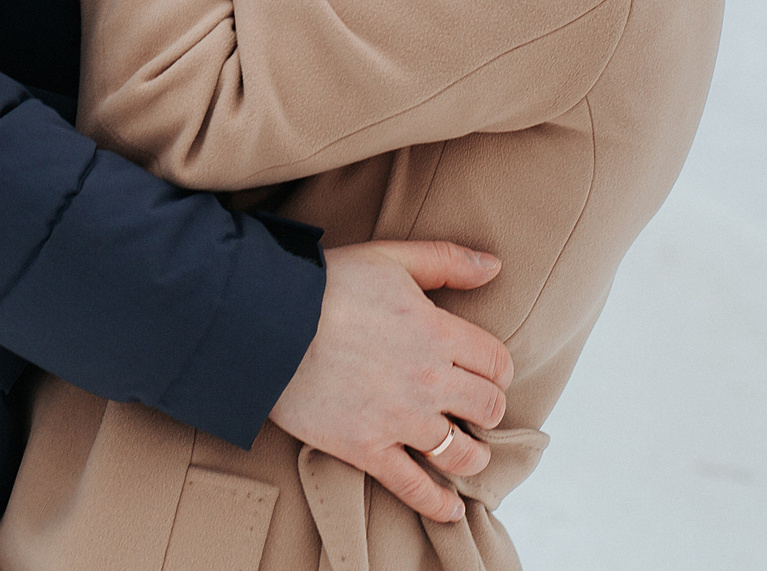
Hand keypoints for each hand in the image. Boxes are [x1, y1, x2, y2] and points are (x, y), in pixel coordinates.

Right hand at [269, 240, 513, 525]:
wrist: (268, 323)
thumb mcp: (390, 257)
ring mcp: (400, 419)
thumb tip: (494, 266)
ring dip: (471, 456)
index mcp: (438, 332)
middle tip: (473, 411)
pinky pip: (415, 488)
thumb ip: (447, 260)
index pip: (497, 364)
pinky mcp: (367, 449)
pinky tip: (450, 508)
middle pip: (489, 409)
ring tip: (465, 453)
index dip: (498, 371)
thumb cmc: (327, 284)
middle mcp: (429, 380)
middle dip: (487, 411)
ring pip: (462, 454)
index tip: (487, 375)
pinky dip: (438, 504)